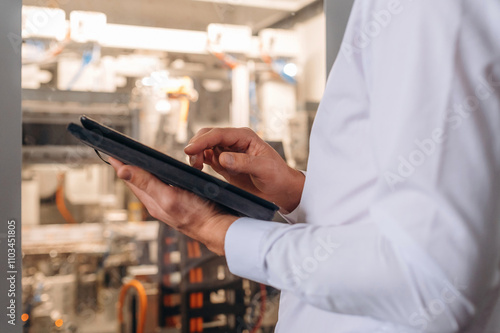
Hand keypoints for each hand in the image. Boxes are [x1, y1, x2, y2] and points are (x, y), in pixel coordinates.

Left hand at [109, 157, 237, 254]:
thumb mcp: (169, 197)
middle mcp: (157, 203)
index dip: (121, 164)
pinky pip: (162, 188)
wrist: (217, 228)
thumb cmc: (197, 215)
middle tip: (121, 153)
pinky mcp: (178, 204)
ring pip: (150, 185)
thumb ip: (146, 183)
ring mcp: (168, 204)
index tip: (111, 150)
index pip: (131, 178)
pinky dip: (157, 178)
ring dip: (143, 172)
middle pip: (138, 181)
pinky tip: (161, 176)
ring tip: (136, 163)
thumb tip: (122, 171)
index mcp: (151, 200)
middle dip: (129, 167)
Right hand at [184, 127, 304, 212]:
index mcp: (244, 137)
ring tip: (196, 168)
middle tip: (193, 162)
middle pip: (207, 136)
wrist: (281, 190)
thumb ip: (243, 162)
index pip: (218, 134)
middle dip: (196, 145)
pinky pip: (206, 158)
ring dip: (196, 154)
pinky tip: (197, 169)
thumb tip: (221, 157)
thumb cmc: (277, 176)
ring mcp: (228, 152)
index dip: (202, 141)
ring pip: (204, 146)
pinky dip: (198, 161)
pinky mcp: (224, 165)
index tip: (190, 150)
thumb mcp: (264, 169)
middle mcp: (234, 142)